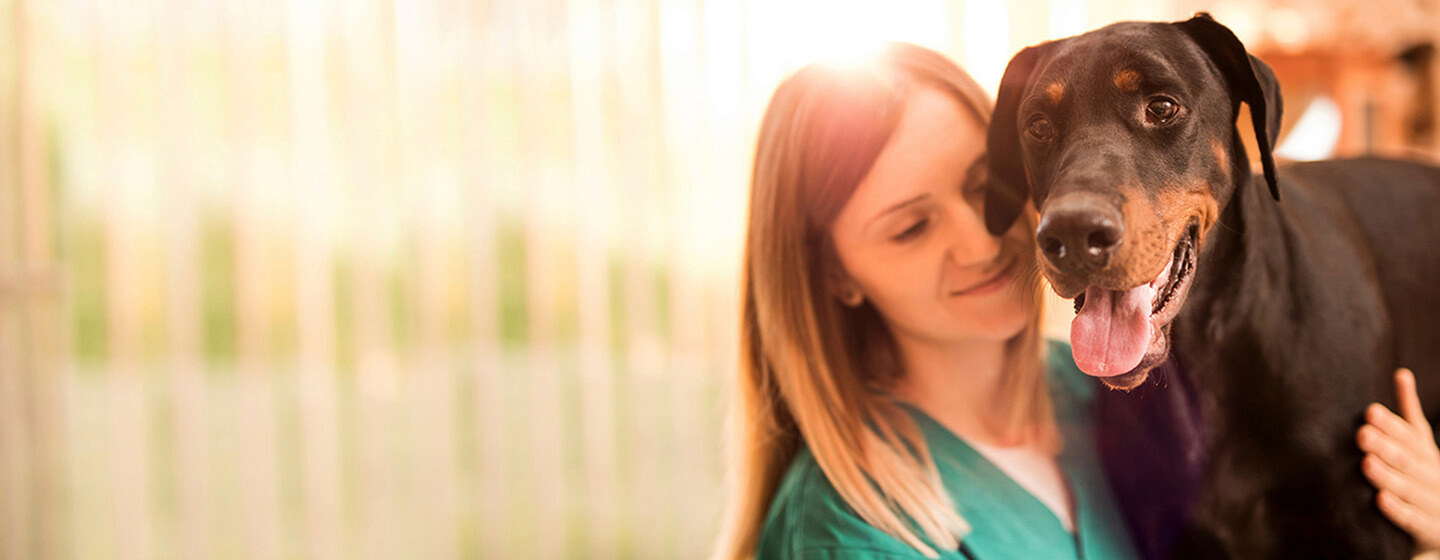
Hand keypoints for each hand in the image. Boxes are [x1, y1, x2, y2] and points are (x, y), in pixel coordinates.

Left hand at [1357, 368, 1439, 557]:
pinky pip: (1413, 520)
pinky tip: (1380, 499)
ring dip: (1388, 476)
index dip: (1392, 425)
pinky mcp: (1429, 530)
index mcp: (1430, 454)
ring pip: (1410, 488)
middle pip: (1410, 460)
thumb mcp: (1421, 444)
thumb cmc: (1426, 478)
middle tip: (1361, 435)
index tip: (1370, 411)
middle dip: (1386, 446)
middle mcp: (1435, 475)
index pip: (1412, 437)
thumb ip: (1409, 413)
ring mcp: (1435, 503)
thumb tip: (1401, 373)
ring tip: (1366, 464)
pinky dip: (1398, 509)